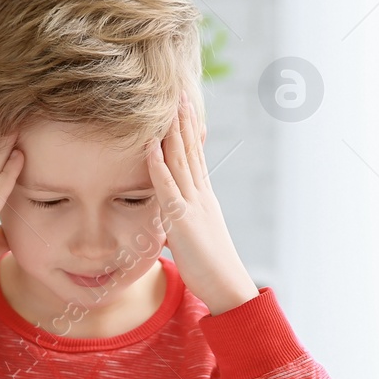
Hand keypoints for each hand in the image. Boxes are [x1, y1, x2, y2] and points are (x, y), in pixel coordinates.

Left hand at [145, 94, 258, 314]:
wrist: (227, 287)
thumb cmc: (209, 269)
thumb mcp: (189, 240)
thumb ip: (177, 228)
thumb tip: (165, 228)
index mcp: (203, 198)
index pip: (195, 157)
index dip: (189, 131)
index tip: (185, 108)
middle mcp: (200, 195)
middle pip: (190, 150)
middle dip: (184, 120)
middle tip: (180, 91)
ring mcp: (193, 205)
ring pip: (181, 161)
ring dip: (173, 131)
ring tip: (170, 104)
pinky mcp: (182, 220)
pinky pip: (168, 187)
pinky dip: (158, 165)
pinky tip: (152, 145)